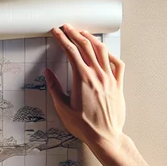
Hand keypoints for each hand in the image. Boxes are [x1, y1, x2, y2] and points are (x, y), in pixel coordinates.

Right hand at [45, 24, 126, 152]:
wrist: (105, 137)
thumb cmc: (85, 126)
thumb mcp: (63, 108)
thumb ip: (55, 88)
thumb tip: (48, 74)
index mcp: (82, 79)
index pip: (70, 51)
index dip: (62, 39)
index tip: (57, 32)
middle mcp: (97, 75)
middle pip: (85, 46)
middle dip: (75, 34)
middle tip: (67, 28)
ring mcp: (110, 79)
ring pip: (102, 51)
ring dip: (91, 39)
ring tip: (84, 34)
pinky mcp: (118, 85)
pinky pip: (117, 64)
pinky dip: (110, 54)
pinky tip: (105, 51)